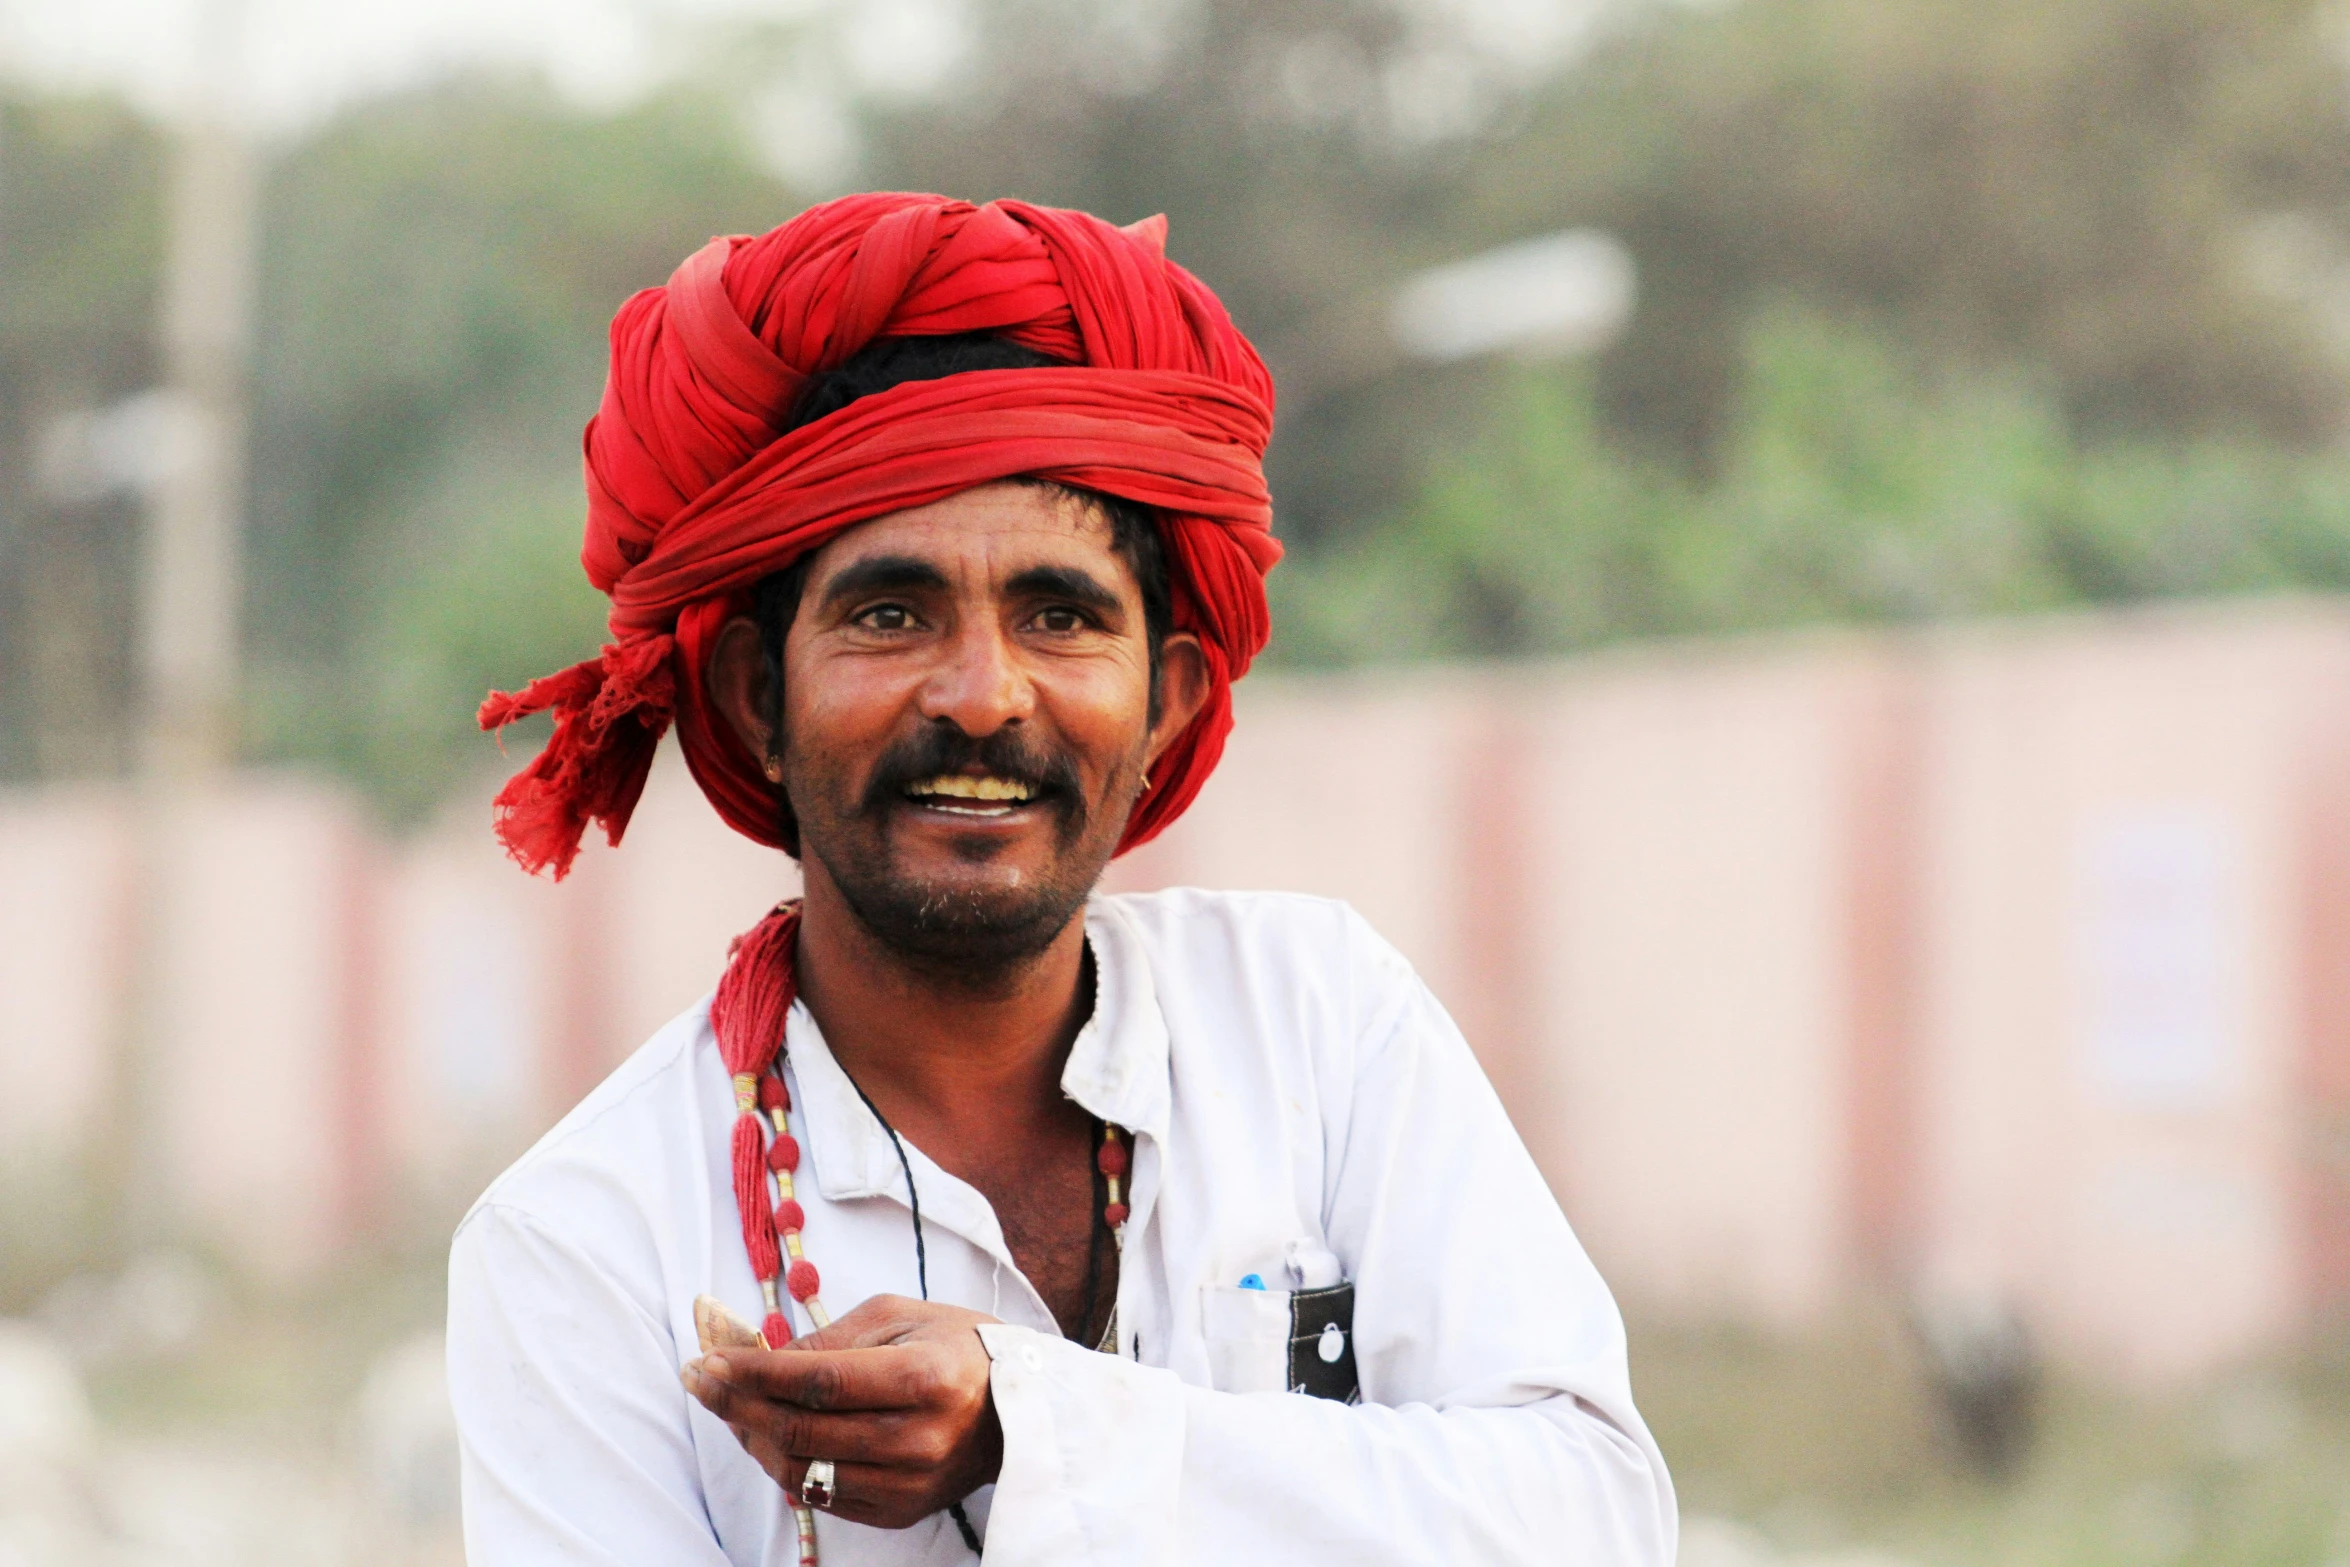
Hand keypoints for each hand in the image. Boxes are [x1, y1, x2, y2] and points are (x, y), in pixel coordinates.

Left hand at [682, 1294, 1003, 1529]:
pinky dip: (786, 1466)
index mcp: (923, 1378)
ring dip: (752, 1439)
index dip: (754, 1373)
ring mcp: (908, 1484)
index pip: (818, 1382)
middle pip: (801, 1432)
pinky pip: (822, 1496)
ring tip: (732, 1407)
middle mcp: (916, 1439)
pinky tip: (769, 1436)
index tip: (708, 1360)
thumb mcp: (900, 1316)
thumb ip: (830, 1339)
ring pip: (801, 1471)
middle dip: (738, 1405)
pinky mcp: (901, 1511)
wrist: (1016, 1409)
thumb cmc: (958, 1347)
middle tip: (701, 1381)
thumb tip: (760, 1357)